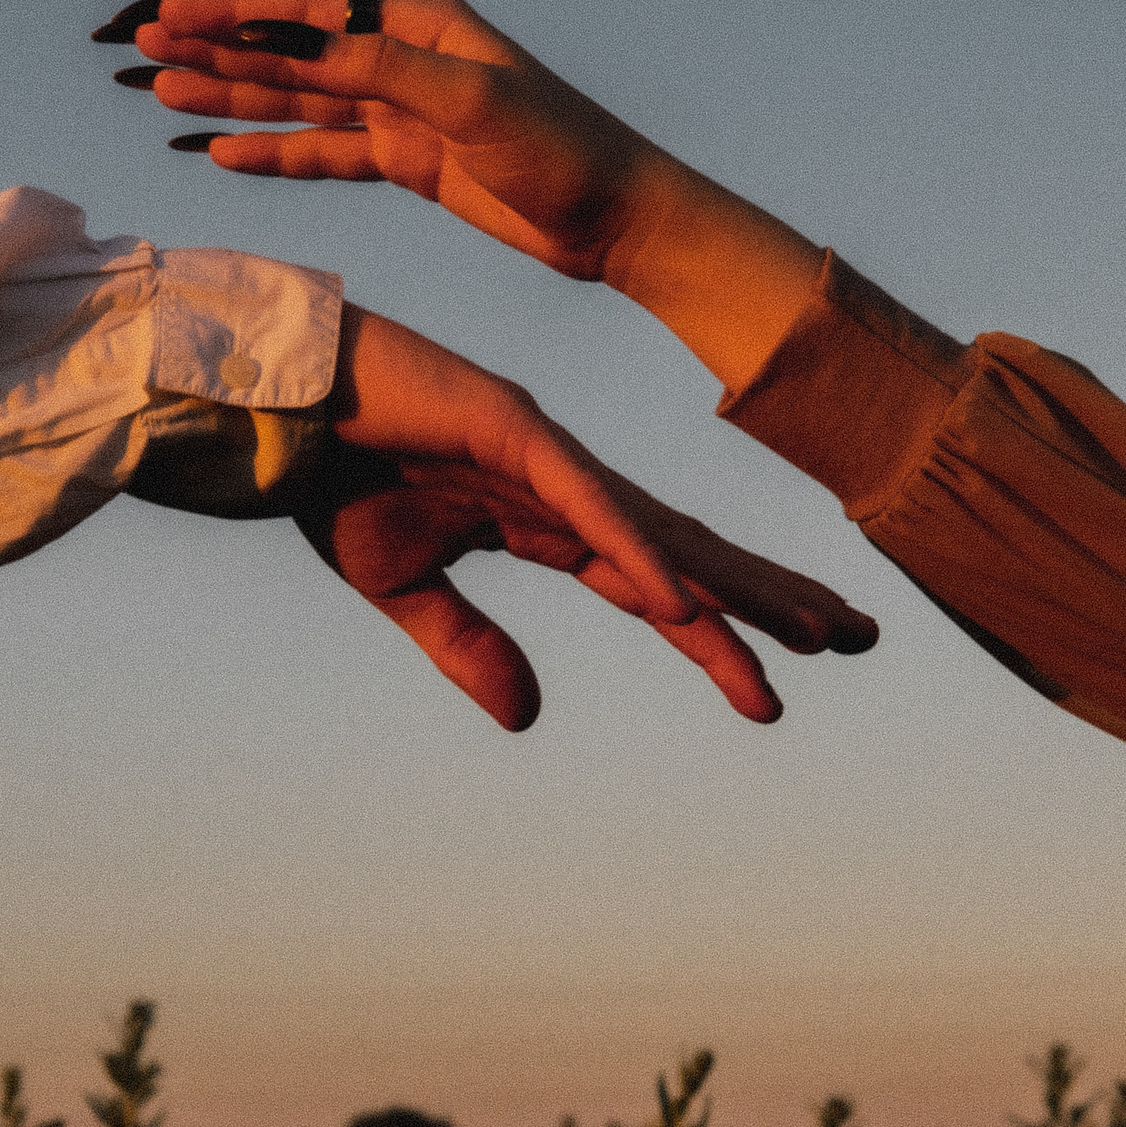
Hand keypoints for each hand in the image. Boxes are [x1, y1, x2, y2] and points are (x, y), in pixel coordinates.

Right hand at [111, 0, 666, 281]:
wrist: (616, 219)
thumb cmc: (562, 149)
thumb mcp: (472, 101)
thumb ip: (385, 69)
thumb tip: (304, 41)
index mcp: (423, 26)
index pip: (311, 13)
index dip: (237, 13)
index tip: (171, 13)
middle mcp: (407, 59)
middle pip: (293, 52)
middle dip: (218, 50)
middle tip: (141, 50)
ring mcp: (404, 113)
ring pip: (301, 103)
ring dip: (234, 99)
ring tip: (162, 94)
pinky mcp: (409, 163)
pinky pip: (328, 154)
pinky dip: (277, 153)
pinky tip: (224, 151)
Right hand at [305, 305, 875, 728]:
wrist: (263, 406)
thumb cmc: (327, 477)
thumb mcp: (405, 590)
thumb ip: (471, 648)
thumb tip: (531, 721)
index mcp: (544, 516)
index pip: (654, 585)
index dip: (722, 636)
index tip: (783, 688)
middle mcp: (566, 482)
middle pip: (689, 554)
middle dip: (773, 597)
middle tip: (862, 638)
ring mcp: (544, 452)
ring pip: (661, 532)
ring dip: (737, 587)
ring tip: (818, 632)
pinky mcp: (507, 430)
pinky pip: (585, 507)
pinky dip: (637, 555)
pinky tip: (690, 606)